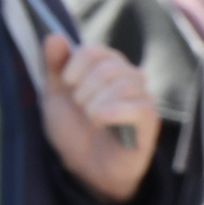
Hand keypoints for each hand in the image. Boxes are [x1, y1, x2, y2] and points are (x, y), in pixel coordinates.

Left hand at [39, 34, 159, 202]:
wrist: (84, 169)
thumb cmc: (73, 130)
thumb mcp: (54, 97)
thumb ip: (54, 66)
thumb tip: (54, 35)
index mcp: (106, 67)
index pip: (95, 50)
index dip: (75, 65)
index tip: (67, 83)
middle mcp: (129, 78)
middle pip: (109, 66)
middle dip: (84, 88)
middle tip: (79, 106)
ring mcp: (142, 99)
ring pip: (123, 84)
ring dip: (96, 103)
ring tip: (90, 118)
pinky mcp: (150, 122)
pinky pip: (140, 107)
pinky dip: (114, 112)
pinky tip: (100, 120)